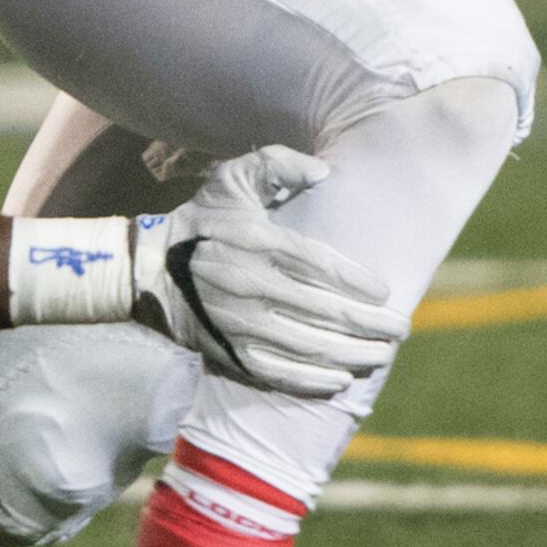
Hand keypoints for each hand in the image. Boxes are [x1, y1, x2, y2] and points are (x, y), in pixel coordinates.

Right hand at [137, 147, 403, 398]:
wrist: (144, 270)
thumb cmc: (200, 223)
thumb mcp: (231, 180)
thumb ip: (277, 165)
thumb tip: (325, 173)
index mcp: (257, 244)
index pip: (321, 266)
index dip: (359, 283)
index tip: (386, 292)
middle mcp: (251, 286)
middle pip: (325, 312)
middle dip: (371, 325)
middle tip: (402, 329)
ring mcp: (239, 324)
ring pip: (309, 347)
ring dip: (353, 355)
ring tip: (383, 356)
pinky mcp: (228, 352)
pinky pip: (278, 373)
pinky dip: (313, 380)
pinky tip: (341, 379)